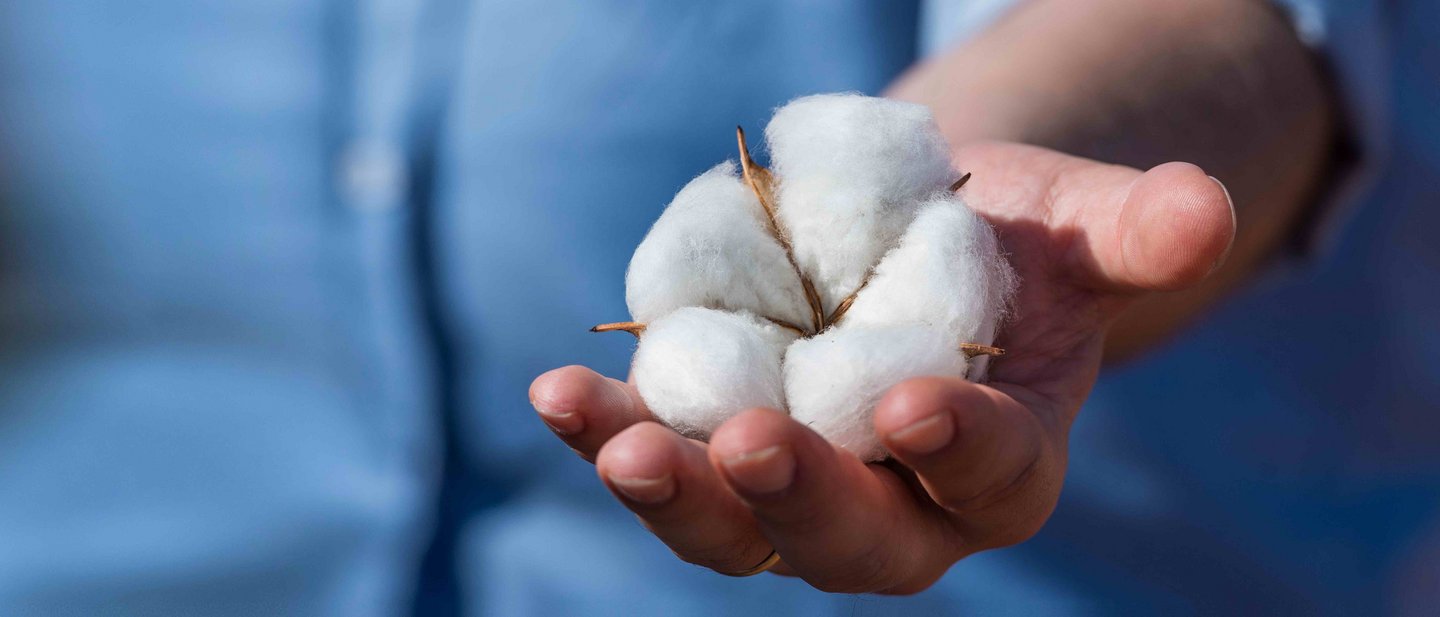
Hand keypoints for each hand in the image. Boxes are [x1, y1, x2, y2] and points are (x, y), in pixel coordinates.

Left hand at [529, 141, 1233, 592]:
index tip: (912, 402)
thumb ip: (1133, 230)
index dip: (961, 447)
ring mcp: (799, 486)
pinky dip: (608, 433)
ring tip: (608, 438)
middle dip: (800, 502)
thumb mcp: (1076, 222)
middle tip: (745, 445)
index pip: (994, 477)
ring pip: (737, 530)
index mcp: (1006, 458)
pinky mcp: (716, 451)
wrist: (916, 243)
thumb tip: (1205, 211)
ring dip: (673, 494)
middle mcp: (900, 502)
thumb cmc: (1009, 241)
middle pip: (856, 542)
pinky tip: (560, 398)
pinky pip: (662, 462)